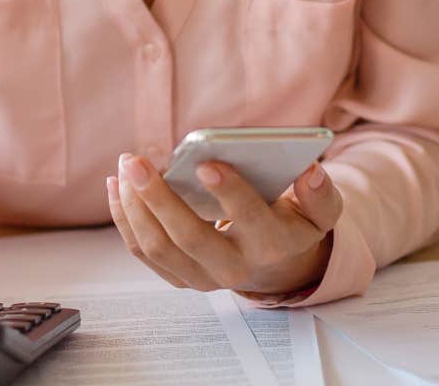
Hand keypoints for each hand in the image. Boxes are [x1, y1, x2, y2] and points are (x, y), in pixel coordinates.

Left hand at [105, 152, 342, 298]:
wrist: (276, 266)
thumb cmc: (291, 223)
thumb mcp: (320, 211)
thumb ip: (321, 194)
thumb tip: (310, 171)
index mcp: (272, 245)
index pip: (249, 219)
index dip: (229, 192)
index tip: (205, 163)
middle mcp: (235, 267)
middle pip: (189, 236)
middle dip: (158, 197)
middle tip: (135, 160)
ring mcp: (202, 277)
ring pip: (158, 245)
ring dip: (134, 205)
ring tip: (126, 166)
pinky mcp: (179, 277)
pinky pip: (142, 250)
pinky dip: (125, 217)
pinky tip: (117, 186)